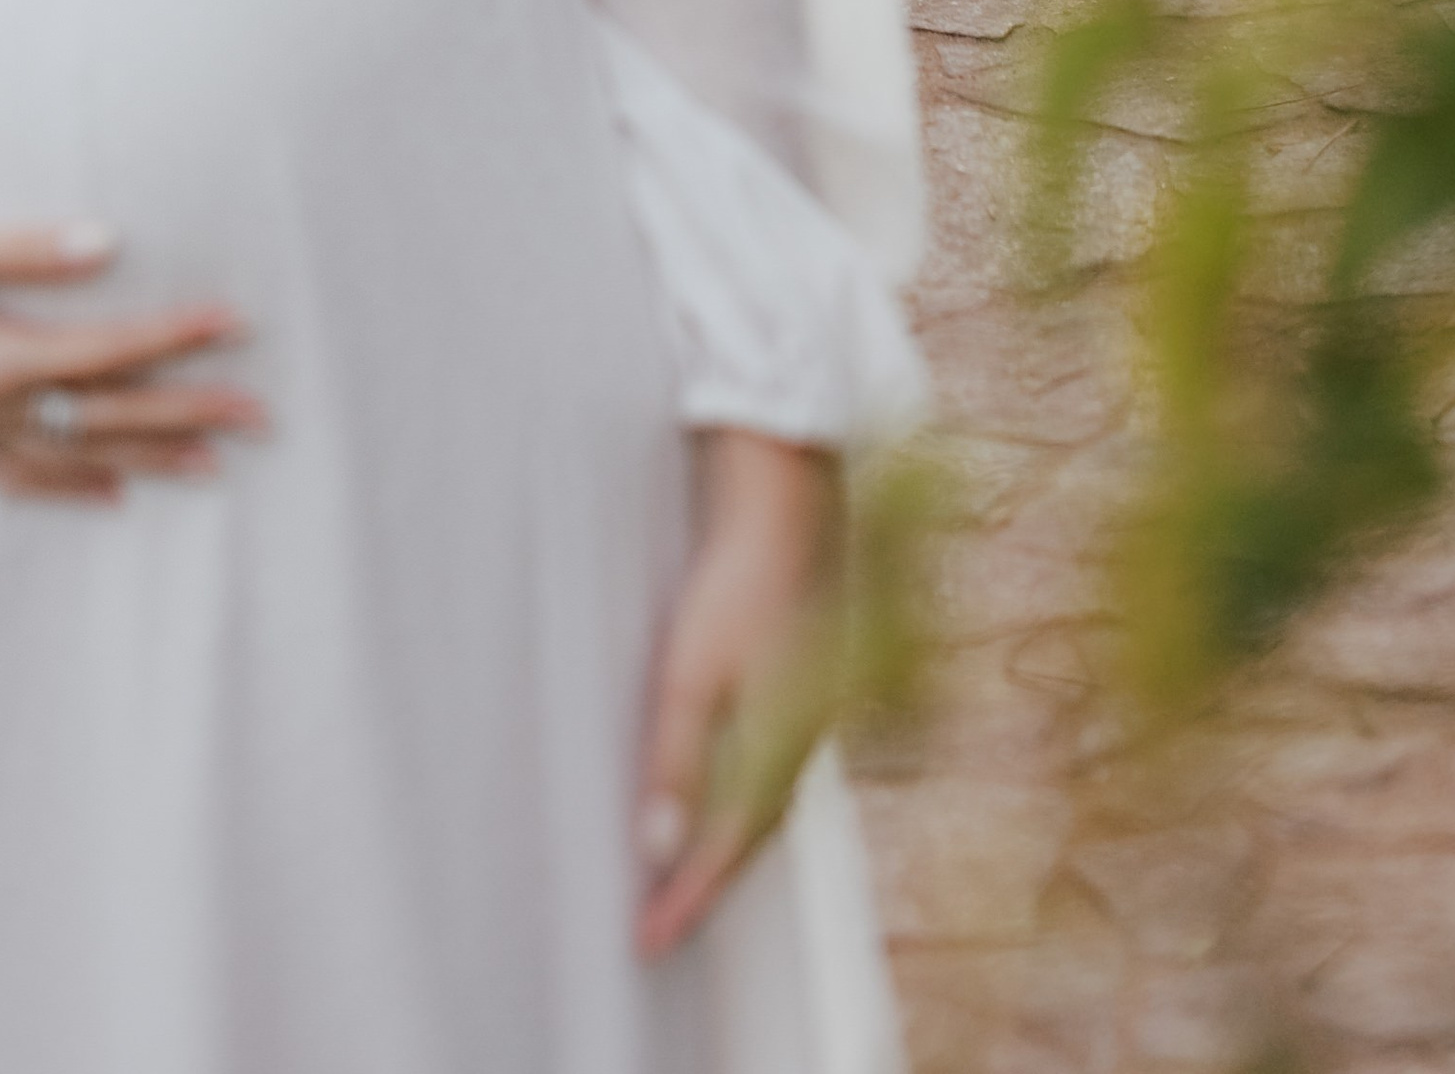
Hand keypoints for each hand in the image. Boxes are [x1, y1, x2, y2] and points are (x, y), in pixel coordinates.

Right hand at [0, 133, 266, 500]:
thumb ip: (24, 247)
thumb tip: (108, 243)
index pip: (109, 355)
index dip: (176, 337)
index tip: (238, 322)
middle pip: (108, 418)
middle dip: (189, 415)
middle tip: (262, 417)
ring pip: (75, 458)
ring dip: (148, 458)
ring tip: (215, 464)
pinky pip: (22, 479)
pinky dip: (73, 488)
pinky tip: (113, 493)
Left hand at [636, 428, 837, 957]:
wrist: (793, 511)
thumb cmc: (737, 585)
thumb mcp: (690, 672)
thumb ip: (675, 758)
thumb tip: (658, 846)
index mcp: (775, 751)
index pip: (724, 852)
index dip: (684, 902)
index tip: (646, 943)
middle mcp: (800, 747)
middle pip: (749, 840)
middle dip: (706, 890)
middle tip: (659, 927)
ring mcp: (808, 718)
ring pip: (763, 808)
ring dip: (724, 850)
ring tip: (683, 883)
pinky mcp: (804, 692)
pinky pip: (771, 773)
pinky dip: (741, 806)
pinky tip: (722, 800)